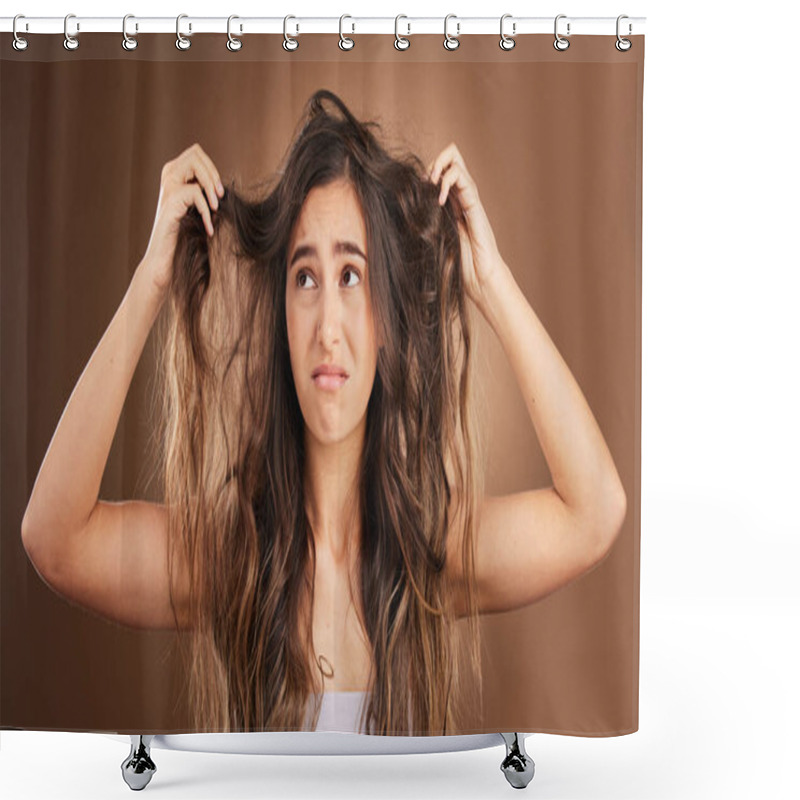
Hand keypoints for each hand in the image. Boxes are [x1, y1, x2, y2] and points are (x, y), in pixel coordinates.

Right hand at [141, 143, 224, 293]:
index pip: (197, 153)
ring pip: (193, 165)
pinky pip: (194, 192)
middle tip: (219, 199)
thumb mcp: (198, 212)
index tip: (220, 194)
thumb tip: (224, 186)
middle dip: (213, 174)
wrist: (165, 262)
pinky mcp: (169, 203)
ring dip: (210, 186)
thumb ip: (206, 194)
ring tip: (215, 209)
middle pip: (195, 153)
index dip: (212, 169)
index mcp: (175, 175)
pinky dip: (206, 209)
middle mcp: (168, 177)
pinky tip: (209, 228)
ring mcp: (166, 188)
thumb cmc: (185, 238)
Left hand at [427, 143, 502, 311]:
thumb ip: (422, 222)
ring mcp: (469, 197)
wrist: (478, 278)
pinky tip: (439, 199)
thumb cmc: (455, 263)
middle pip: (451, 156)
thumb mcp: (431, 237)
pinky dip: (447, 181)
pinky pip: (463, 179)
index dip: (428, 170)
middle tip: (425, 182)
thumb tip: (398, 215)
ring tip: (430, 186)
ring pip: (455, 160)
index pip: (441, 168)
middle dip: (434, 161)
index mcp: (451, 201)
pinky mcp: (475, 204)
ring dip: (438, 166)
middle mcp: (461, 194)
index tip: (416, 188)